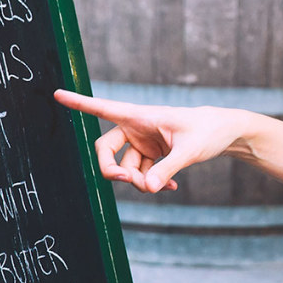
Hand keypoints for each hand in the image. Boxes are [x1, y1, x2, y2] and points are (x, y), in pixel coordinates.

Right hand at [54, 90, 246, 192]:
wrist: (225, 133)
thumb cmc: (208, 130)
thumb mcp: (190, 150)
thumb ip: (166, 169)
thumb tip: (145, 189)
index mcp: (140, 115)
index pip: (104, 108)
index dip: (79, 103)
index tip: (57, 94)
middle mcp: (136, 128)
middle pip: (105, 150)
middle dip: (112, 170)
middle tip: (127, 182)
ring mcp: (142, 144)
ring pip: (126, 168)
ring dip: (138, 181)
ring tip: (163, 185)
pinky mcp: (152, 156)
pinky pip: (142, 175)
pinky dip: (152, 183)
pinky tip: (170, 186)